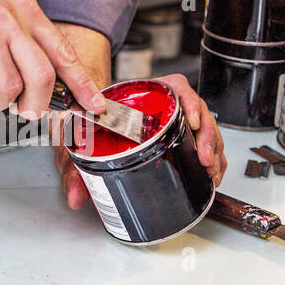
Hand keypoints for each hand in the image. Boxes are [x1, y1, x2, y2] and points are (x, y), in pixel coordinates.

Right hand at [0, 0, 105, 119]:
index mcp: (21, 8)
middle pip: (42, 78)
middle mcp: (7, 16)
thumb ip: (16, 38)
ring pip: (7, 90)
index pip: (61, 51)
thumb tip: (41, 80)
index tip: (94, 104)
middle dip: (35, 106)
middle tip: (21, 111)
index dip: (81, 83)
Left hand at [51, 29, 226, 209]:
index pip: (176, 87)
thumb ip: (73, 169)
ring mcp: (173, 122)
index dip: (189, 101)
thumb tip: (75, 197)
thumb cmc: (87, 123)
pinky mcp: (177, 138)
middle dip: (206, 137)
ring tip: (210, 171)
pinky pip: (200, 143)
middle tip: (204, 158)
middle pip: (197, 111)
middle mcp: (163, 106)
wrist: (87, 123)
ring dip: (212, 150)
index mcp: (143, 96)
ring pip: (203, 129)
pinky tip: (210, 174)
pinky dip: (210, 159)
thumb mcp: (78, 141)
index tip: (192, 120)